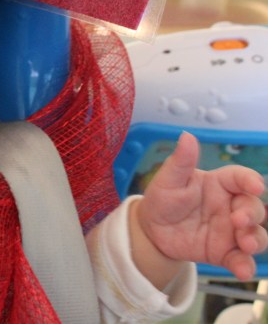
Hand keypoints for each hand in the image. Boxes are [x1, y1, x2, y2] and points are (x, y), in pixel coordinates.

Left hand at [137, 132, 267, 280]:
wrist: (151, 230)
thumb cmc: (162, 199)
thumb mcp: (168, 179)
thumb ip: (181, 161)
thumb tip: (186, 136)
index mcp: (219, 184)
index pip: (241, 178)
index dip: (250, 181)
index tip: (255, 186)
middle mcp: (230, 206)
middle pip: (254, 207)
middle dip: (252, 214)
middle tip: (238, 221)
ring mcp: (231, 231)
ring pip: (256, 234)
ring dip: (256, 239)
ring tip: (245, 244)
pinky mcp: (225, 252)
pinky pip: (241, 259)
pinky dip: (245, 266)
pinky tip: (242, 270)